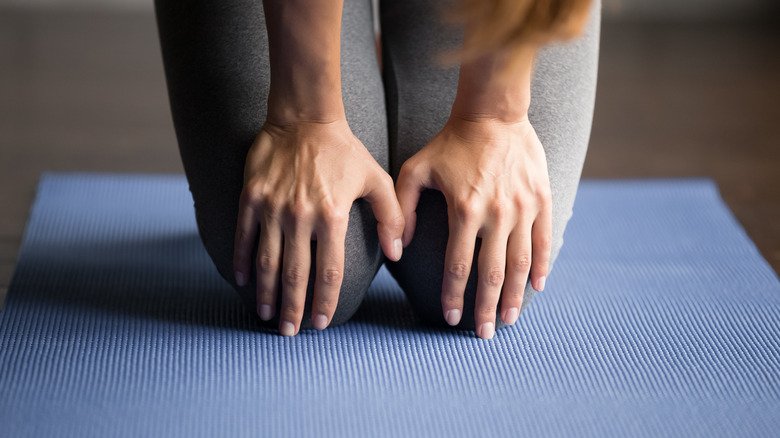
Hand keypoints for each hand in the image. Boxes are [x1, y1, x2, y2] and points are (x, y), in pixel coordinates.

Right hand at [233, 118, 403, 335]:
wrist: (304, 117)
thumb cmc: (344, 151)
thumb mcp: (377, 179)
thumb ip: (391, 216)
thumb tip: (397, 253)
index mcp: (332, 216)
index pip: (329, 272)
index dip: (325, 301)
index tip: (322, 323)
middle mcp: (300, 216)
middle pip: (295, 274)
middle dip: (293, 308)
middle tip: (290, 332)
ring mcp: (273, 207)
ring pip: (267, 261)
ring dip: (267, 293)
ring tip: (267, 316)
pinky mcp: (251, 197)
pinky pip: (244, 235)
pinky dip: (243, 261)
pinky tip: (244, 281)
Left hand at [395, 115, 551, 338]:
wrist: (492, 112)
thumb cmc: (450, 142)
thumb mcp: (415, 170)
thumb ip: (402, 209)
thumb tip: (398, 249)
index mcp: (464, 210)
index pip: (458, 267)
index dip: (455, 297)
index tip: (452, 319)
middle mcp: (496, 214)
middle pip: (491, 274)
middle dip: (486, 309)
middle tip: (484, 335)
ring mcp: (522, 208)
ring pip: (519, 263)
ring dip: (514, 296)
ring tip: (509, 320)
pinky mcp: (541, 199)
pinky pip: (543, 240)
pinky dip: (540, 266)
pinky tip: (536, 287)